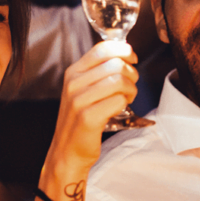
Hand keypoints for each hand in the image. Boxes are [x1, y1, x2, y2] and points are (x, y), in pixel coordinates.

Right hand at [47, 40, 138, 169]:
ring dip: (131, 90)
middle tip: (130, 87)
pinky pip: (118, 101)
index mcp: (73, 72)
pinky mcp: (87, 118)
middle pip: (115, 64)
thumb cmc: (80, 120)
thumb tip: (124, 53)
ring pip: (119, 81)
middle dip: (131, 74)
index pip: (102, 49)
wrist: (67, 151)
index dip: (124, 50)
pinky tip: (120, 109)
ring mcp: (78, 101)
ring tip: (127, 98)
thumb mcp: (83, 90)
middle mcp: (73, 83)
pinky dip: (125, 104)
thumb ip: (99, 71)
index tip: (132, 59)